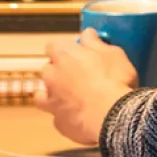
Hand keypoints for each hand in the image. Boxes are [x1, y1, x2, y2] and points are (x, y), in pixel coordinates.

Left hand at [35, 28, 138, 144]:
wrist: (110, 115)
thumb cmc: (114, 78)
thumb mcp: (113, 53)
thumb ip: (95, 43)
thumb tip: (87, 34)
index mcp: (64, 55)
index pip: (53, 45)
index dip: (64, 48)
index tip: (78, 52)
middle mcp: (52, 76)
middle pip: (48, 69)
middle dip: (59, 71)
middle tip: (80, 74)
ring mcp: (51, 101)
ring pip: (42, 95)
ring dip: (53, 94)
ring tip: (72, 97)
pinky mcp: (58, 123)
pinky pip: (57, 116)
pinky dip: (65, 115)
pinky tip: (79, 116)